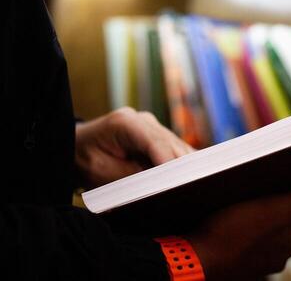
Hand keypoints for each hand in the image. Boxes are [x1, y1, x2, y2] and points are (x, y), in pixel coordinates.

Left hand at [75, 107, 193, 187]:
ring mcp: (153, 127)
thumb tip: (160, 185)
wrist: (75, 147)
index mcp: (125, 123)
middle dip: (183, 168)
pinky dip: (181, 167)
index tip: (182, 182)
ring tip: (193, 189)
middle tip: (193, 190)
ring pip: (178, 148)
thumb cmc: (83, 158)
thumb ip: (131, 177)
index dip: (171, 162)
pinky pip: (175, 151)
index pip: (156, 142)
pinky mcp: (158, 137)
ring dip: (185, 168)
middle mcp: (143, 121)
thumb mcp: (101, 172)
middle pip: (172, 145)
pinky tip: (188, 182)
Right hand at [186, 177, 290, 280]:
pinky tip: (237, 216)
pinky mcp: (237, 261)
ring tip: (258, 195)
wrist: (190, 262)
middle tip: (285, 184)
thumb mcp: (274, 209)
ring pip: (275, 236)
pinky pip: (253, 242)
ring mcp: (257, 262)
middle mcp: (279, 256)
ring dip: (273, 217)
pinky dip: (253, 228)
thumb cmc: (231, 232)